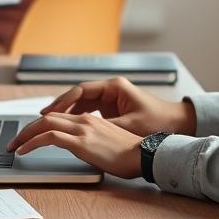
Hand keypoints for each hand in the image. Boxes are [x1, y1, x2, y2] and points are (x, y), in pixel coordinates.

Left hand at [7, 112, 143, 178]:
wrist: (144, 155)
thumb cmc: (131, 155)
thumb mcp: (108, 144)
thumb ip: (93, 142)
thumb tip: (82, 150)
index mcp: (91, 120)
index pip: (59, 117)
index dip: (40, 126)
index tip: (29, 137)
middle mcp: (84, 120)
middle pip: (47, 118)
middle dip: (26, 129)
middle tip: (13, 141)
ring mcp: (82, 129)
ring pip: (44, 124)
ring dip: (24, 135)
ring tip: (13, 146)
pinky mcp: (80, 142)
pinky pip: (49, 137)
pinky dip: (32, 142)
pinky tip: (23, 151)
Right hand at [37, 77, 195, 135]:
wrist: (177, 124)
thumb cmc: (158, 121)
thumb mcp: (130, 125)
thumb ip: (105, 127)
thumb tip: (82, 131)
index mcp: (114, 87)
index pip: (81, 90)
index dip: (62, 101)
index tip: (48, 112)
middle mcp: (111, 89)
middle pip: (78, 96)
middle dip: (59, 107)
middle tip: (40, 118)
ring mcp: (112, 99)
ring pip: (82, 103)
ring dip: (66, 113)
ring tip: (48, 124)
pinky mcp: (113, 109)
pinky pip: (89, 111)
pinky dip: (77, 118)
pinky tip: (66, 128)